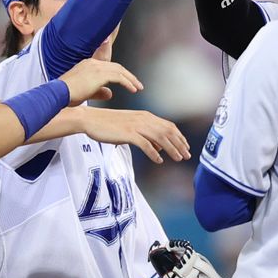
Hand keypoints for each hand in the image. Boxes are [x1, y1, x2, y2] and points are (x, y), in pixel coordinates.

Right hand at [60, 57, 142, 104]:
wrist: (58, 93)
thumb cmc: (67, 95)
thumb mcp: (86, 92)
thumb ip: (99, 92)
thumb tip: (110, 93)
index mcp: (88, 64)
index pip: (108, 66)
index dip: (119, 73)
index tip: (127, 81)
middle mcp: (93, 62)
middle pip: (116, 67)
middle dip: (128, 76)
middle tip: (137, 84)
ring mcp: (96, 67)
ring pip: (120, 70)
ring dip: (131, 79)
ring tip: (138, 88)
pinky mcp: (99, 74)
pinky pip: (119, 77)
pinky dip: (127, 83)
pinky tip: (133, 90)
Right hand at [77, 108, 191, 163]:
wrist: (90, 120)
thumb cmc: (109, 125)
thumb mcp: (131, 128)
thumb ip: (146, 135)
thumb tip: (159, 147)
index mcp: (145, 116)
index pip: (168, 126)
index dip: (179, 137)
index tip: (186, 146)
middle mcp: (143, 119)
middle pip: (168, 131)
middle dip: (180, 144)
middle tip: (188, 155)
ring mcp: (136, 125)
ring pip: (160, 137)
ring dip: (171, 149)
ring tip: (178, 158)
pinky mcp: (128, 133)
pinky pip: (145, 144)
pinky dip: (154, 153)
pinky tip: (159, 160)